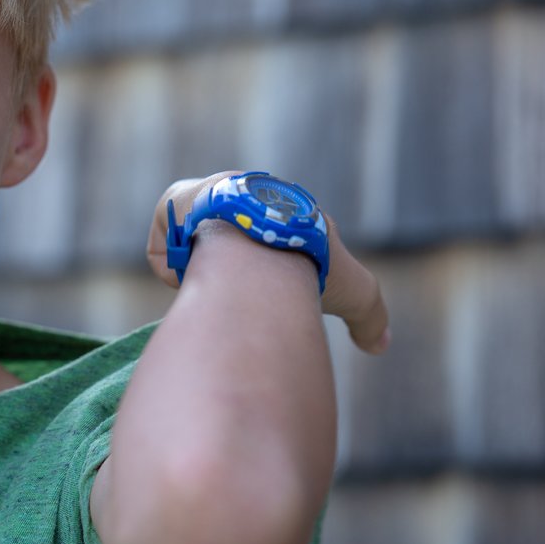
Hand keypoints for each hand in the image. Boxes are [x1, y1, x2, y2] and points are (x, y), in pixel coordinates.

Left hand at [145, 172, 389, 354]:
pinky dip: (175, 266)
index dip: (260, 277)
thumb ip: (370, 320)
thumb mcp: (355, 292)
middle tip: (231, 296)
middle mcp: (240, 198)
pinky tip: (194, 269)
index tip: (262, 297)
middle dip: (224, 275)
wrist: (266, 246)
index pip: (263, 245)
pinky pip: (165, 245)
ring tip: (215, 283)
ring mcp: (205, 197)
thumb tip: (379, 346)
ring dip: (201, 271)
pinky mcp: (174, 201)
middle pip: (220, 247)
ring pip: (190, 248)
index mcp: (279, 213)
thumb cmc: (311, 266)